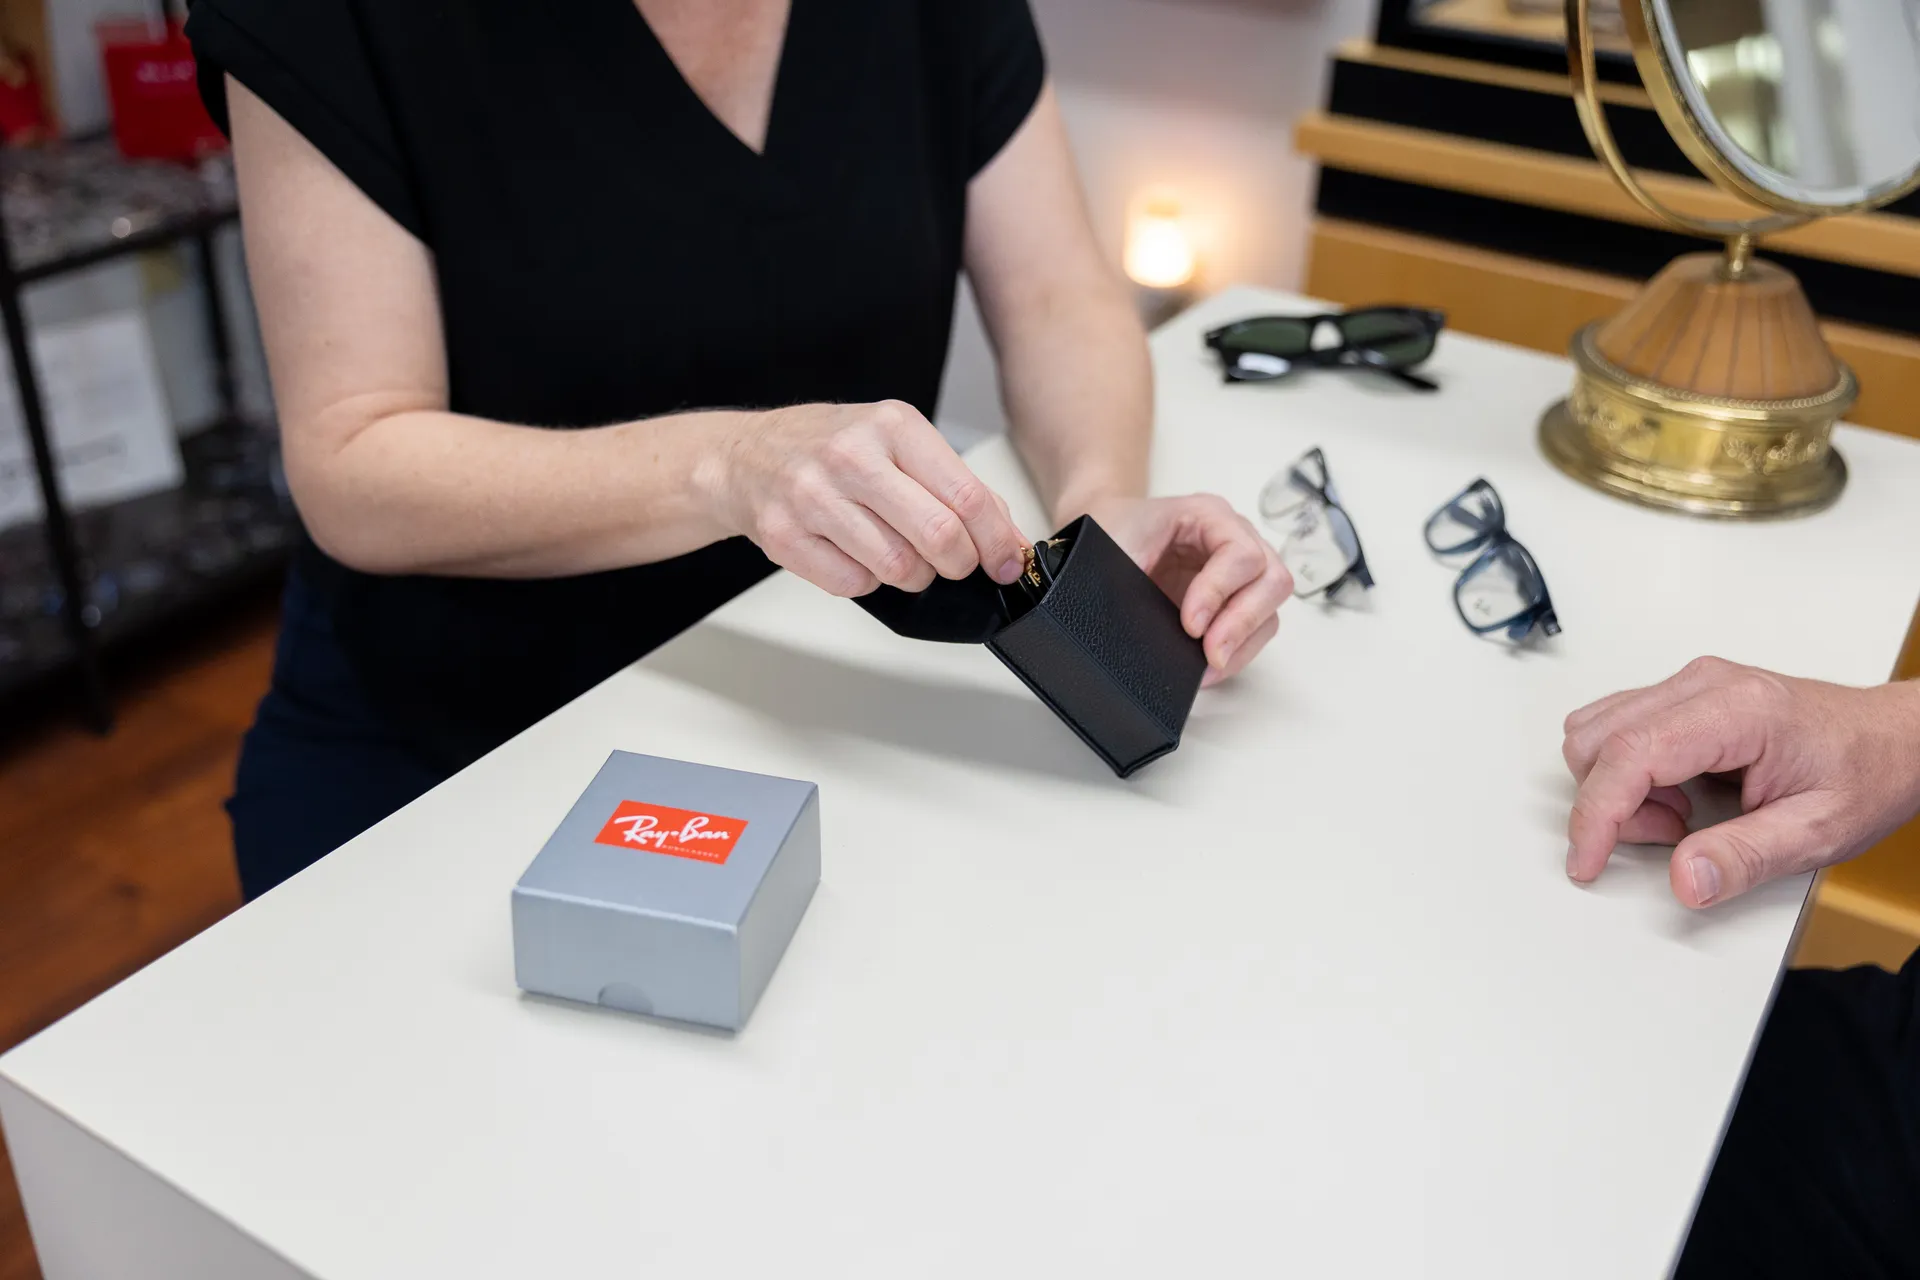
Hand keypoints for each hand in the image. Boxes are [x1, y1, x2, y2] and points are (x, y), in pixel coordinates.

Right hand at [704, 401, 1027, 596]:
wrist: (745, 456)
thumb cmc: (830, 448)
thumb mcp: (898, 444)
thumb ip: (956, 487)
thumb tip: (1008, 541)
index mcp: (892, 426)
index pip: (966, 496)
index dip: (996, 542)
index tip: (1007, 564)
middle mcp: (851, 457)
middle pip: (938, 536)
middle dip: (959, 564)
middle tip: (955, 565)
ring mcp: (813, 497)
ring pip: (898, 568)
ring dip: (912, 576)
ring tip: (899, 554)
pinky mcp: (785, 537)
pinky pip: (854, 585)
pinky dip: (867, 581)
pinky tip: (856, 555)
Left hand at [1084, 494, 1292, 686]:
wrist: (1100, 534)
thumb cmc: (1110, 532)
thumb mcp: (1113, 549)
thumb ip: (1132, 582)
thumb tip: (1147, 635)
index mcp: (1207, 514)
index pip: (1241, 553)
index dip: (1219, 592)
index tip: (1190, 625)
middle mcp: (1233, 537)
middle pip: (1272, 580)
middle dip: (1242, 623)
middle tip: (1210, 654)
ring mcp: (1239, 570)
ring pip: (1270, 609)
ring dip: (1243, 642)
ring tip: (1207, 665)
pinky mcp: (1234, 599)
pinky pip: (1256, 629)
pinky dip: (1238, 652)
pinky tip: (1208, 666)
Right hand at [1562, 657, 1919, 907]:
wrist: (1897, 741)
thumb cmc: (1866, 773)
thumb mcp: (1818, 832)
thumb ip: (1745, 858)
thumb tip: (1685, 879)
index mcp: (1738, 710)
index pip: (1631, 752)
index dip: (1597, 813)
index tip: (1587, 859)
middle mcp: (1704, 684)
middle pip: (1599, 739)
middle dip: (1611, 805)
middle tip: (1669, 838)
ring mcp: (1691, 684)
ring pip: (1596, 731)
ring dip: (1617, 787)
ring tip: (1679, 816)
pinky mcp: (1684, 695)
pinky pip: (1618, 728)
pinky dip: (1627, 772)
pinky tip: (1673, 794)